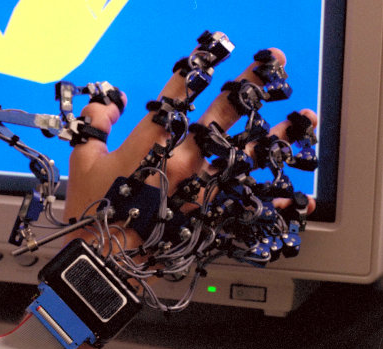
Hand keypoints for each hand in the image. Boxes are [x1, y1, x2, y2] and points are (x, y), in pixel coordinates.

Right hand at [65, 46, 316, 252]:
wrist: (106, 261)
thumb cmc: (93, 212)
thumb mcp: (81, 163)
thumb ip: (93, 125)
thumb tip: (107, 102)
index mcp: (151, 146)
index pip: (177, 99)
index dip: (195, 74)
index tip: (212, 53)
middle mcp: (184, 164)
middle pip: (222, 120)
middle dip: (248, 90)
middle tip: (271, 70)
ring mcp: (201, 192)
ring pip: (245, 158)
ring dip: (275, 137)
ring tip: (301, 120)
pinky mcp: (208, 218)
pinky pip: (246, 206)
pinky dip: (270, 199)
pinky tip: (291, 191)